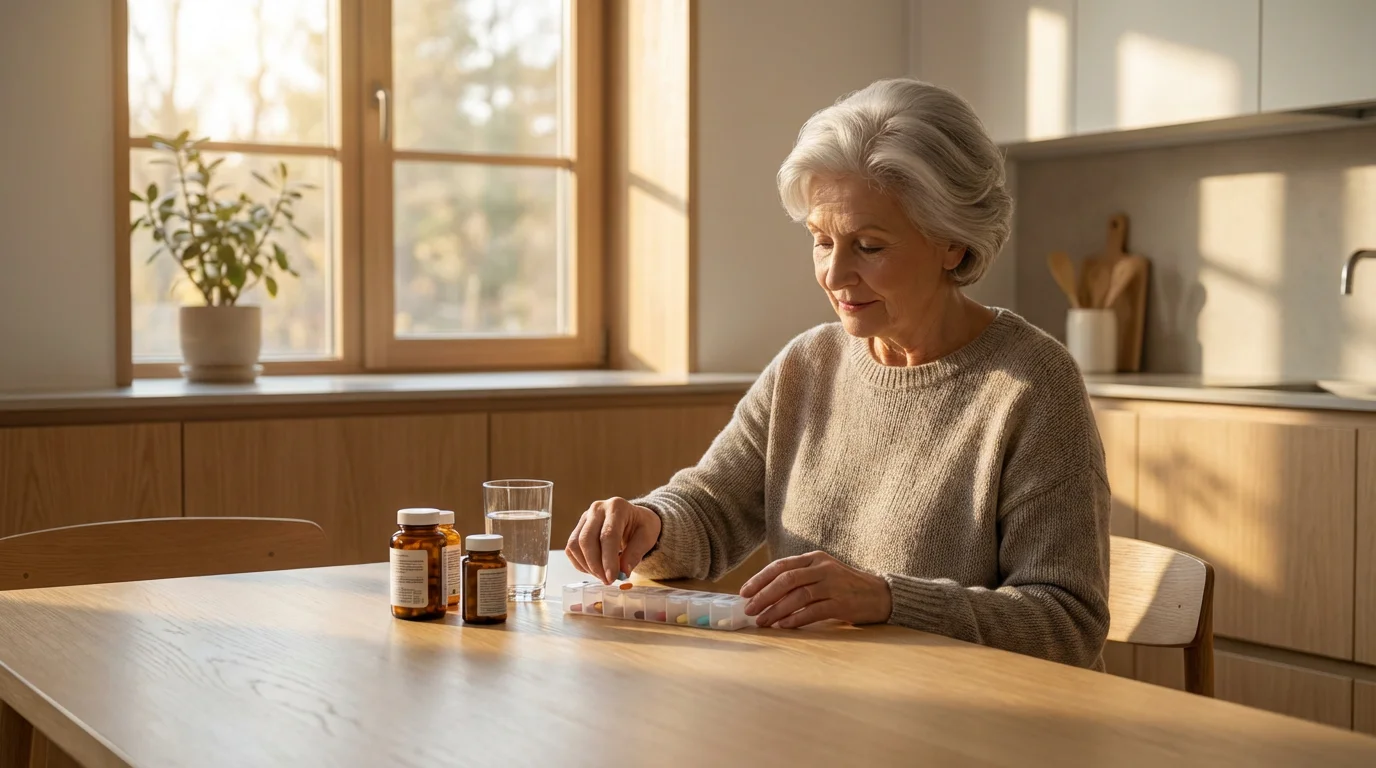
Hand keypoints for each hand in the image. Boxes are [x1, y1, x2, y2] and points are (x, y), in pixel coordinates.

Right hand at [565, 497, 661, 583]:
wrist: (633, 518)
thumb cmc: (641, 526)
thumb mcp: (647, 538)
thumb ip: (635, 554)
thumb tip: (623, 572)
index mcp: (617, 507)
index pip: (608, 535)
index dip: (608, 559)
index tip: (611, 578)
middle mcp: (597, 508)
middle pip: (587, 539)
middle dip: (595, 565)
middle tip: (607, 580)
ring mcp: (585, 517)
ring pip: (575, 545)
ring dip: (587, 566)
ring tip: (602, 575)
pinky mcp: (578, 528)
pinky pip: (571, 549)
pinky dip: (581, 564)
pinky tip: (595, 569)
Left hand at [740, 550, 891, 627]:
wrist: (880, 595)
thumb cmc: (845, 586)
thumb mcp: (822, 573)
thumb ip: (799, 578)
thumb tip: (764, 594)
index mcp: (815, 558)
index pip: (781, 565)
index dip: (760, 578)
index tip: (744, 592)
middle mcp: (823, 568)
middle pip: (787, 579)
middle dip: (764, 595)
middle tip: (749, 609)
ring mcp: (834, 585)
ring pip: (798, 595)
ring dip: (776, 610)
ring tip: (762, 621)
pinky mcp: (843, 603)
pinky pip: (814, 611)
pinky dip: (796, 619)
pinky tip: (784, 626)